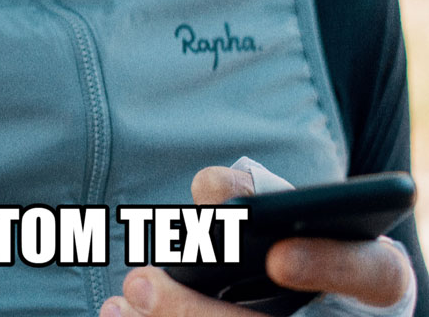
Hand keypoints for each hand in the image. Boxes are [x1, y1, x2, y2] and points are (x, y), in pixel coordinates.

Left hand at [100, 166, 411, 316]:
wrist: (319, 293)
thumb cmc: (303, 235)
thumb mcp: (291, 207)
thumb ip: (256, 195)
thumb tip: (212, 192)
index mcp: (374, 277)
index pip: (373, 274)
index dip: (328, 264)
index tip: (276, 255)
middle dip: (199, 315)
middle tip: (140, 283)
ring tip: (121, 301)